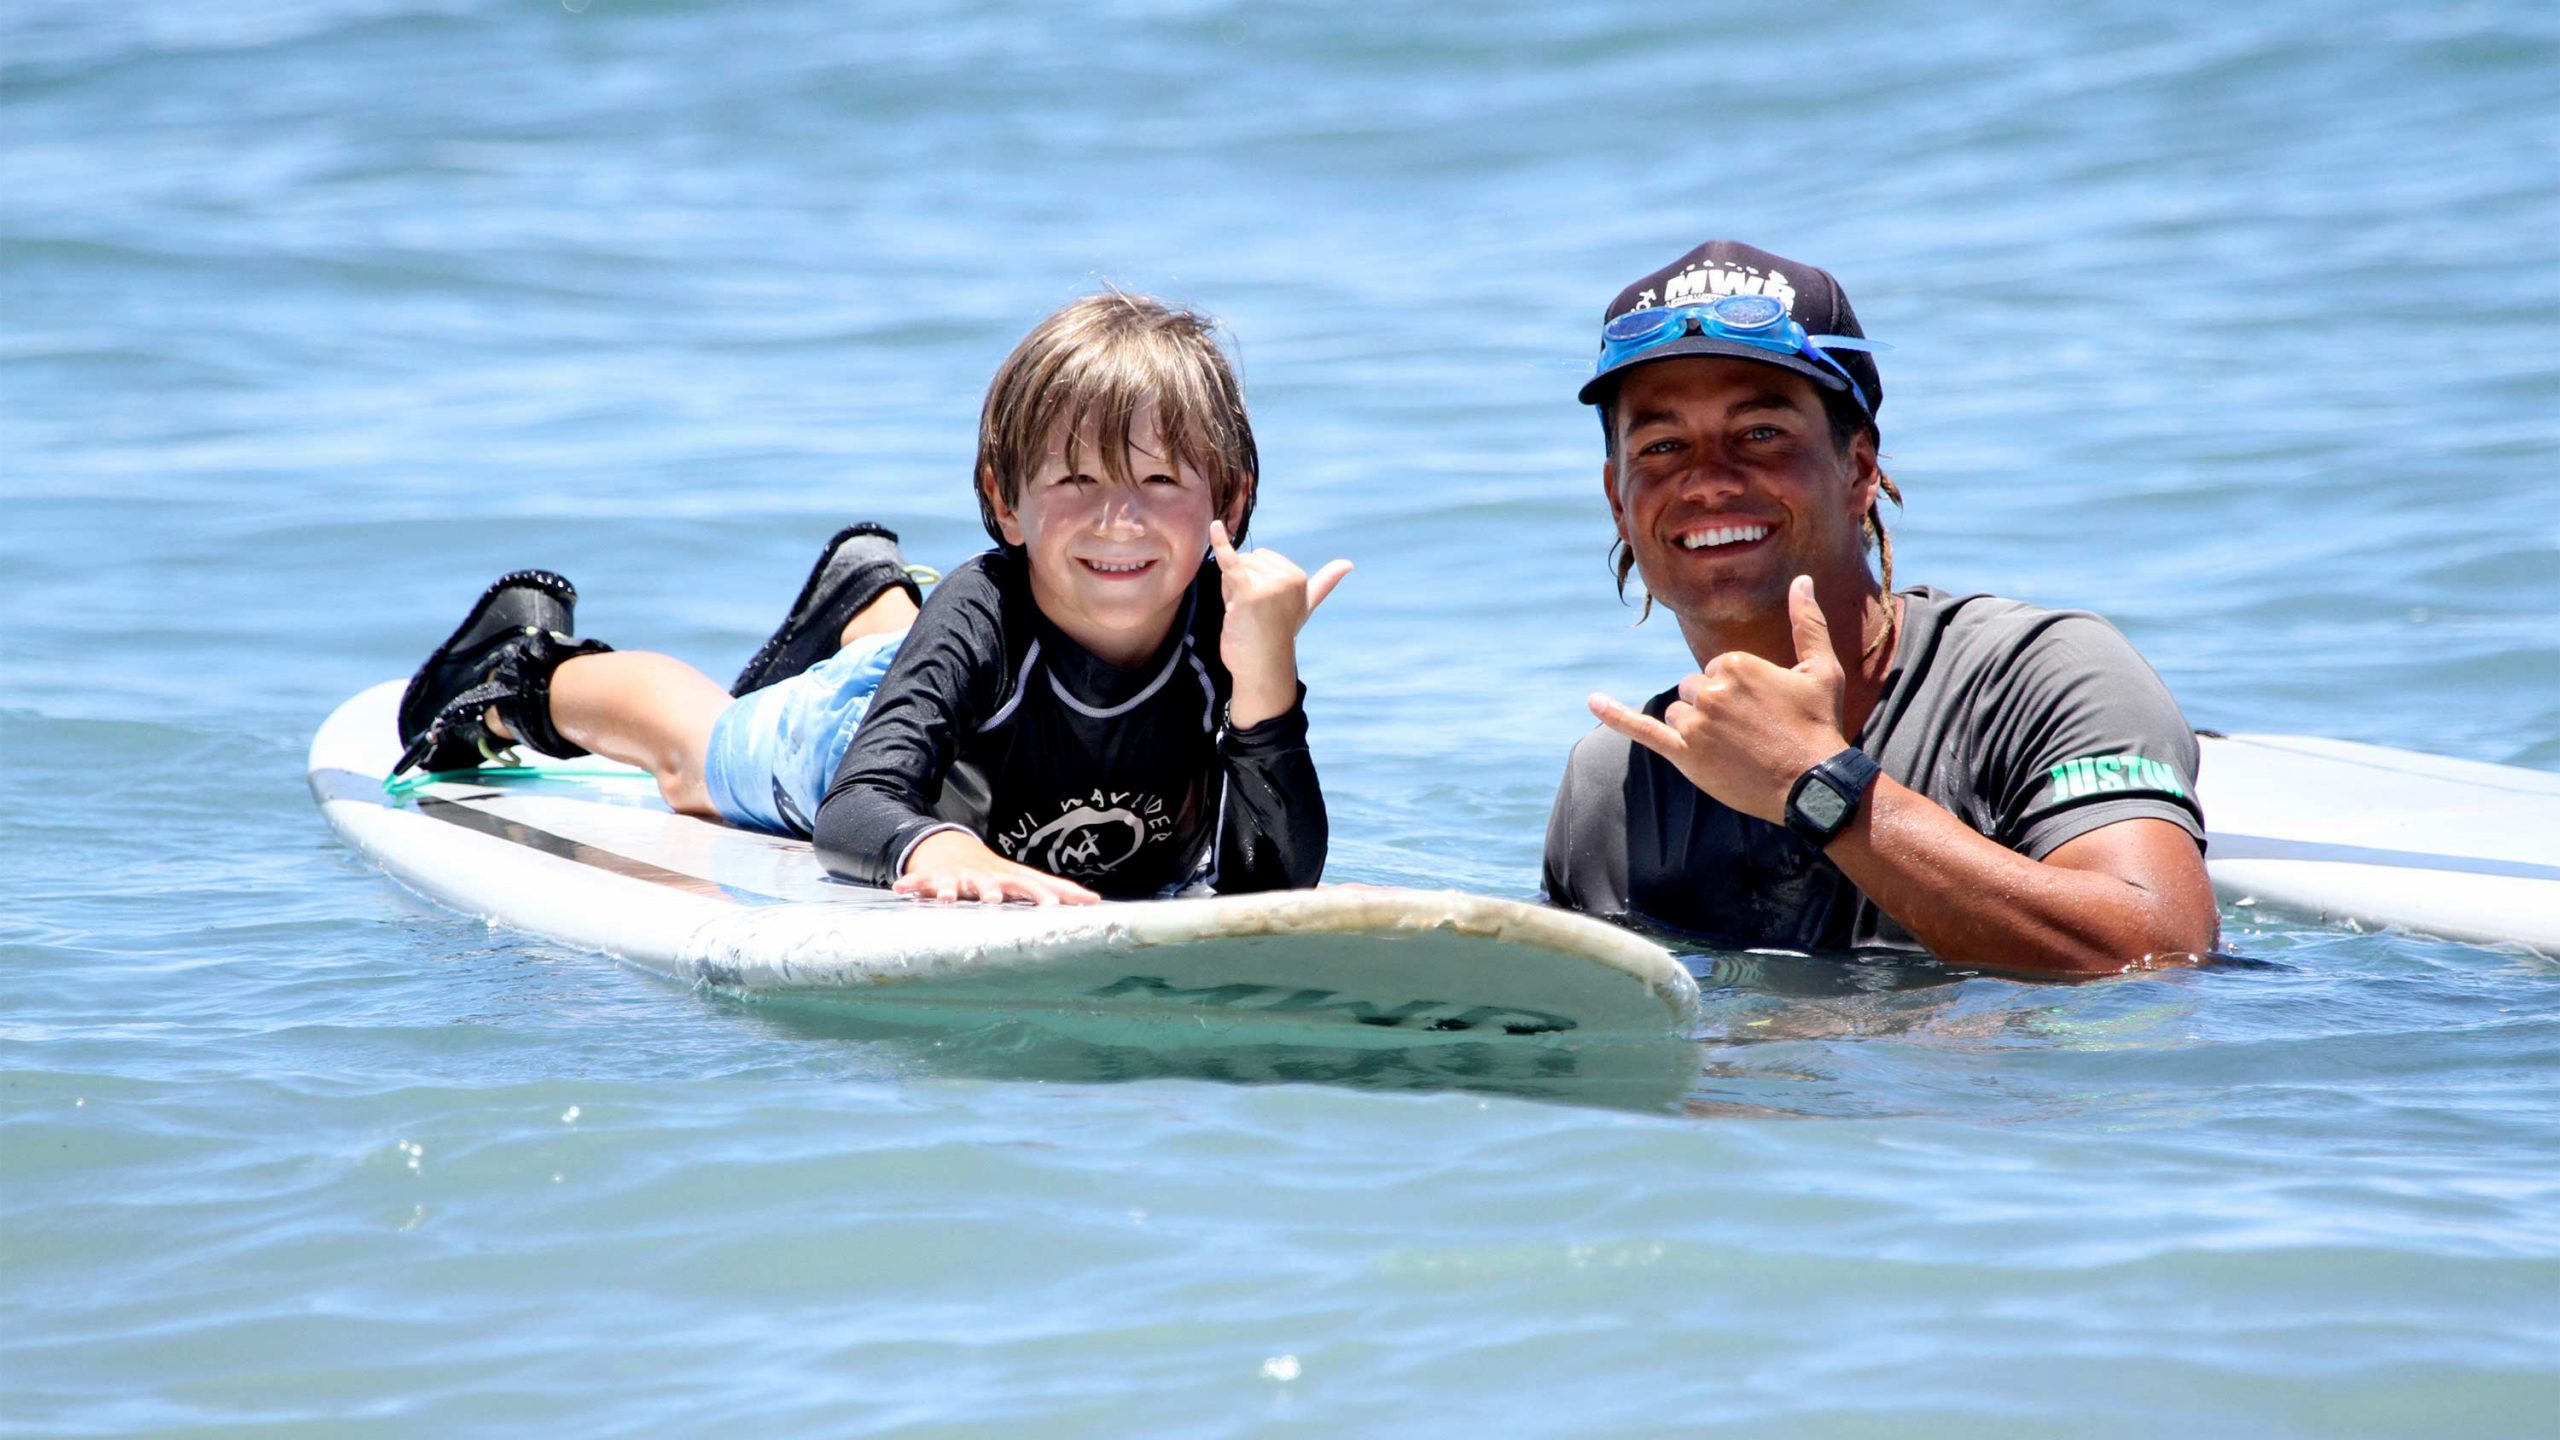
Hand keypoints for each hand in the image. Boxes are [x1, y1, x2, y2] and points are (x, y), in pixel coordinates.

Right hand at [894, 829, 1100, 905]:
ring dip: (956, 890)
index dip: (1052, 893)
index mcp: (1009, 877)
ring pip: (959, 883)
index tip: (1068, 905)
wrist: (950, 847)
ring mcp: (961, 876)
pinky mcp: (935, 878)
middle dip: (1006, 891)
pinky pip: (923, 882)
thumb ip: (1055, 890)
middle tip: (1008, 902)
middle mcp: (987, 876)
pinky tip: (903, 889)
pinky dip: (914, 885)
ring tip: (947, 898)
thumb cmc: (992, 872)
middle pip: (999, 883)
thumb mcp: (1020, 878)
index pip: (1036, 883)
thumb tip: (1095, 901)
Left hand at [1208, 519, 1351, 728]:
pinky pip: (1230, 562)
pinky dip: (1220, 543)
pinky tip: (1214, 526)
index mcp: (1299, 576)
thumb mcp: (1304, 606)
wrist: (1262, 669)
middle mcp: (1288, 577)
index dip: (1253, 581)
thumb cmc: (1278, 637)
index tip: (1263, 608)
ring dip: (1229, 591)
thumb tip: (1348, 564)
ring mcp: (1269, 584)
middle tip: (1250, 613)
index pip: (1259, 559)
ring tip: (1243, 615)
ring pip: (1233, 568)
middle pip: (1245, 561)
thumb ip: (1324, 584)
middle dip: (1240, 584)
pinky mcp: (1249, 591)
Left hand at [1587, 574, 1851, 822]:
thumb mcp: (1821, 668)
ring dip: (1698, 727)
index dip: (1741, 692)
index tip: (1765, 710)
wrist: (1813, 784)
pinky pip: (1641, 729)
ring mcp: (1694, 723)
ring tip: (1736, 747)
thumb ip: (1808, 621)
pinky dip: (1615, 715)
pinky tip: (1592, 701)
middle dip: (1717, 708)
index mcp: (1736, 663)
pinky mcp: (1683, 754)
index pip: (1719, 670)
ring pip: (1679, 713)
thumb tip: (1802, 579)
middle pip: (1695, 690)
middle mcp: (1709, 690)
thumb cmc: (1819, 724)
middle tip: (1752, 732)